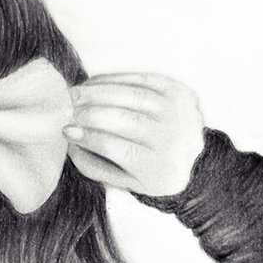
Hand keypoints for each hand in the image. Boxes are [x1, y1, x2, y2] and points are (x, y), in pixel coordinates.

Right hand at [63, 73, 203, 197]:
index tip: (66, 130)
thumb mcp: (126, 183)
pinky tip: (93, 83)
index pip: (118, 149)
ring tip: (75, 93)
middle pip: (125, 120)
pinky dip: (114, 80)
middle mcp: (171, 138)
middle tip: (66, 108)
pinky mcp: (178, 91)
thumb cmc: (152, 173)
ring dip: (98, 92)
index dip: (89, 138)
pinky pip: (141, 80)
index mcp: (157, 168)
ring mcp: (177, 112)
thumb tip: (70, 142)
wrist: (195, 161)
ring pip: (132, 96)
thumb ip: (96, 167)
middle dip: (90, 112)